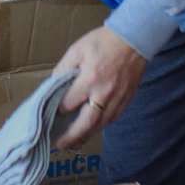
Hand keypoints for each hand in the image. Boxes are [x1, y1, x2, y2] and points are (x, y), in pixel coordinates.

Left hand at [53, 27, 146, 149]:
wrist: (134, 38)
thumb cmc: (104, 42)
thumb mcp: (77, 49)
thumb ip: (64, 68)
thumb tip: (54, 84)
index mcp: (90, 79)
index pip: (69, 103)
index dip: (58, 110)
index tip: (51, 114)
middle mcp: (104, 93)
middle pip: (87, 123)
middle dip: (72, 137)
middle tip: (60, 145)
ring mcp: (118, 99)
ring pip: (101, 125)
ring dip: (86, 135)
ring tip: (74, 142)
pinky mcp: (126, 100)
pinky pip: (112, 119)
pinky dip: (101, 126)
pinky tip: (93, 129)